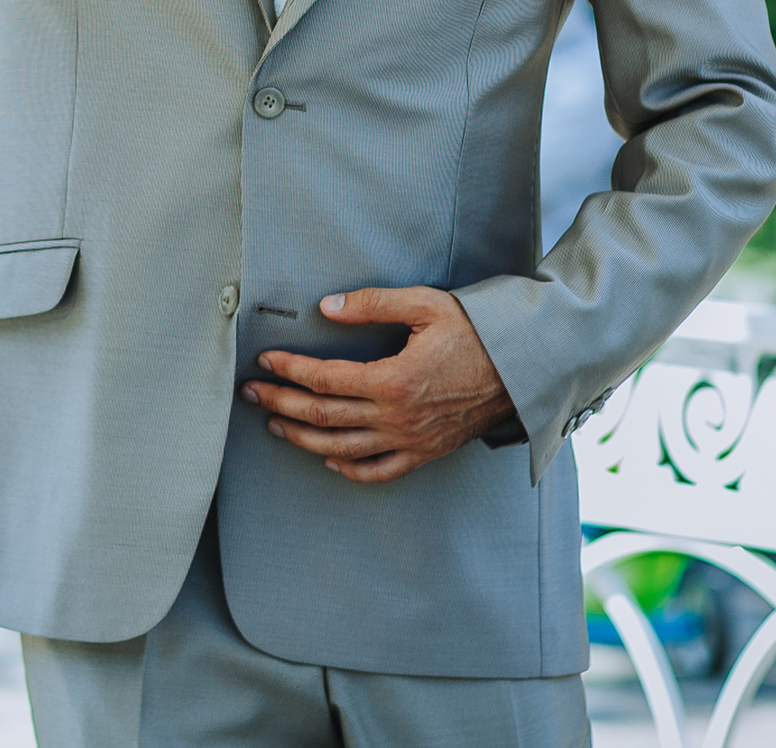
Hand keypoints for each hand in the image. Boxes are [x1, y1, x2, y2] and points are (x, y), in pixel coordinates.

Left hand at [240, 286, 515, 483]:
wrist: (525, 368)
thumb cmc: (475, 332)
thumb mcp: (425, 305)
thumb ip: (373, 304)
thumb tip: (327, 306)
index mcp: (393, 380)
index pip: (324, 378)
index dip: (289, 369)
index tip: (265, 360)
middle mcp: (397, 417)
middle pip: (324, 416)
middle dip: (281, 402)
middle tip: (250, 392)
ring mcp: (412, 440)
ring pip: (343, 449)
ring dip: (303, 439)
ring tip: (274, 424)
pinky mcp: (427, 453)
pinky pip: (382, 471)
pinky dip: (351, 470)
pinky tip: (330, 461)